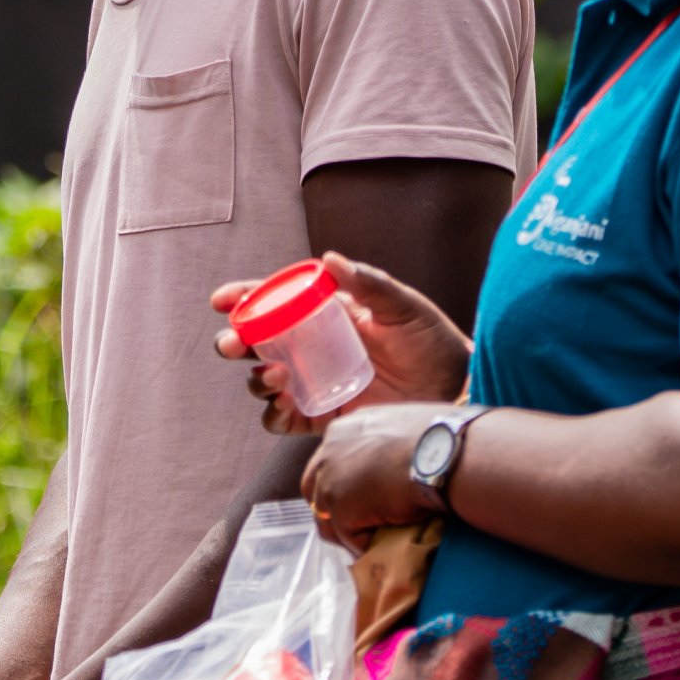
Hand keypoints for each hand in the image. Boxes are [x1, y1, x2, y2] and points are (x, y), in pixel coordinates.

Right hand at [211, 252, 471, 432]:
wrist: (456, 393)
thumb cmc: (433, 343)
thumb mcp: (404, 307)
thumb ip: (369, 284)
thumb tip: (328, 260)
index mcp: (325, 314)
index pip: (275, 302)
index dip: (245, 299)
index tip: (222, 300)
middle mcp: (313, 349)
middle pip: (258, 344)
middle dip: (235, 342)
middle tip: (234, 344)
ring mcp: (315, 384)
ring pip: (264, 382)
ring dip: (257, 379)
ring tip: (277, 375)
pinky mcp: (322, 418)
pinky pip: (283, 419)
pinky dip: (274, 413)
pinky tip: (285, 402)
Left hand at [300, 401, 453, 548]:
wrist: (444, 454)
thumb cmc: (441, 438)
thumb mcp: (402, 427)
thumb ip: (386, 442)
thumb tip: (402, 458)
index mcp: (344, 429)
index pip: (329, 463)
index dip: (344, 483)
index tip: (364, 497)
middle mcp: (328, 451)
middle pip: (317, 491)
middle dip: (337, 511)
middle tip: (366, 524)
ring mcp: (329, 482)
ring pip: (330, 520)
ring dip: (352, 533)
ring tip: (377, 542)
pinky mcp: (340, 510)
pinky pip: (351, 539)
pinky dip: (367, 547)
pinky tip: (388, 548)